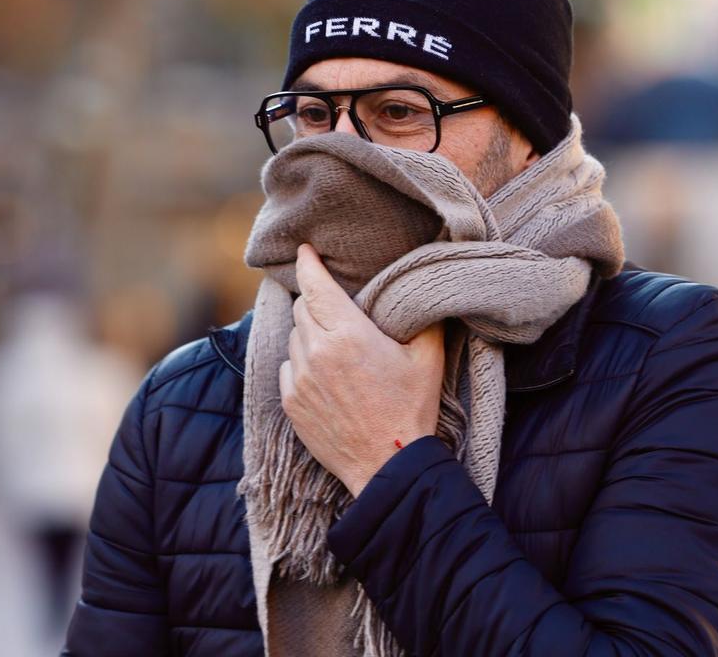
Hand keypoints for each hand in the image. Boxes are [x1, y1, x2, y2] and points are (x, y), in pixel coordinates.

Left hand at [280, 243, 443, 496]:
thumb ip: (423, 318)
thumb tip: (420, 291)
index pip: (316, 286)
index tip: (304, 251)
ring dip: (309, 333)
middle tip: (334, 304)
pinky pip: (289, 367)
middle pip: (303, 308)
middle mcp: (317, 353)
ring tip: (335, 345)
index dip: (307, 264)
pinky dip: (302, 362)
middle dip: (315, 301)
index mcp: (348, 335)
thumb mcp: (428, 358)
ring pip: (294, 337)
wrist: (388, 465)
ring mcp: (300, 380)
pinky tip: (325, 373)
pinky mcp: (291, 403)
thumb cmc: (410, 410)